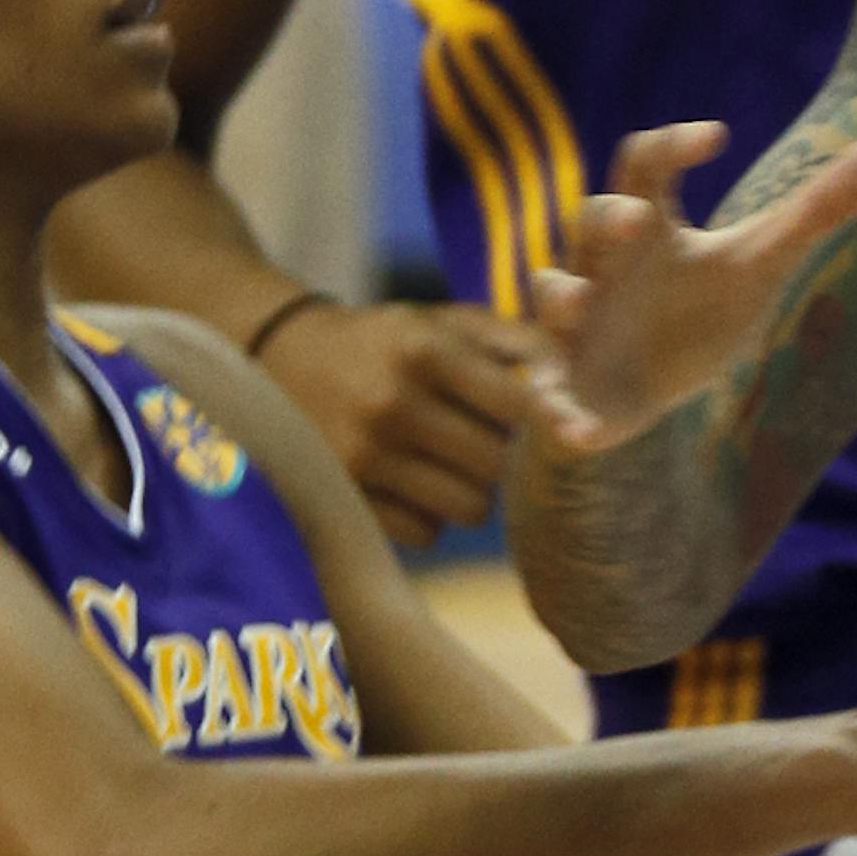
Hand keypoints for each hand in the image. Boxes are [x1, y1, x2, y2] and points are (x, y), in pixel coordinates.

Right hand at [252, 298, 550, 546]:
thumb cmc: (388, 341)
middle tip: (491, 441)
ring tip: (455, 464)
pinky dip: (432, 516)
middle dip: (507, 458)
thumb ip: (519, 339)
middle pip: (499, 465)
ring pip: (470, 508)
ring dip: (474, 491)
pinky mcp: (343, 498)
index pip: (519, 406)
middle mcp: (392, 403)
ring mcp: (363, 456)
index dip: (544, 420)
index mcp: (425, 350)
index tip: (551, 422)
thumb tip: (577, 378)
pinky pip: (426, 534)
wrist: (279, 356)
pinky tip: (417, 484)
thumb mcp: (445, 321)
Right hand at [522, 121, 856, 453]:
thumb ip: (820, 207)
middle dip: (606, 219)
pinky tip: (583, 436)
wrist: (642, 390)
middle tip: (636, 219)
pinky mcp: (564, 389)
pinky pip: (546, 398)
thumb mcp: (759, 260)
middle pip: (589, 223)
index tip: (718, 136)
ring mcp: (575, 326)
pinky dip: (558, 416)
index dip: (672, 145)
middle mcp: (601, 266)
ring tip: (579, 305)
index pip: (646, 164)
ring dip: (560, 299)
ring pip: (549, 297)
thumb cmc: (695, 309)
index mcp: (648, 226)